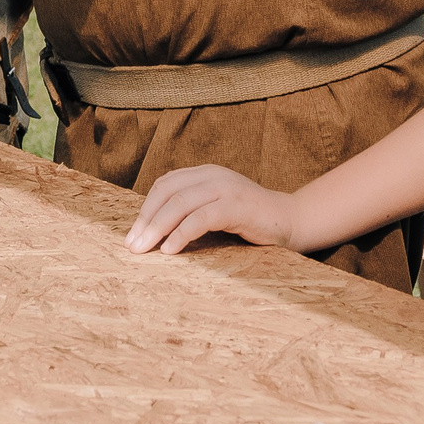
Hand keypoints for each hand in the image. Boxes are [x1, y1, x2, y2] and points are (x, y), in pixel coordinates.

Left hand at [125, 165, 297, 254]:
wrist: (290, 221)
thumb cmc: (249, 220)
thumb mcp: (216, 208)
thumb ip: (192, 211)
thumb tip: (154, 232)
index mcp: (204, 173)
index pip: (165, 185)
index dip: (146, 209)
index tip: (133, 234)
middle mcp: (212, 175)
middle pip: (168, 192)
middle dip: (146, 219)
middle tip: (132, 245)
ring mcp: (225, 188)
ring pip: (180, 203)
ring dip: (158, 228)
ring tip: (145, 249)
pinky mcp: (237, 206)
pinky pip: (201, 218)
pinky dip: (181, 234)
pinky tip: (171, 250)